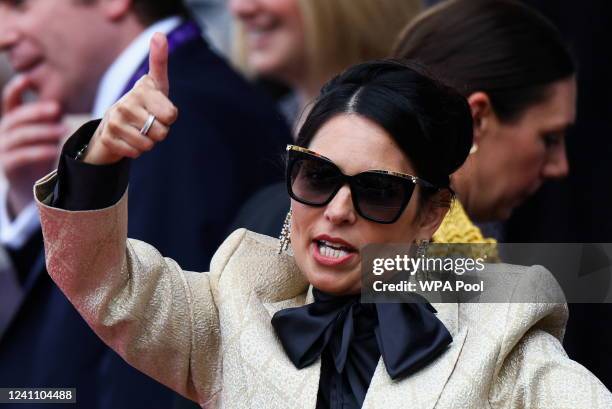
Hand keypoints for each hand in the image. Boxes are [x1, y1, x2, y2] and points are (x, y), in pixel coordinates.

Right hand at [0, 75, 65, 216]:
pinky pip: (21, 156)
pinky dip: (38, 151)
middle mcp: (3, 132)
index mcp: (12, 121)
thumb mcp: (45, 134)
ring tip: (64, 130)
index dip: (15, 89)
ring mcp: (3, 149)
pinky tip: (53, 150)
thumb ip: (49, 120)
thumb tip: (60, 105)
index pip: (9, 101)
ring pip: (20, 136)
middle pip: (16, 118)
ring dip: (43, 131)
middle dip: (37, 111)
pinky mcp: (7, 165)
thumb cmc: (40, 154)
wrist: (30, 185)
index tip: (26, 78)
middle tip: (57, 108)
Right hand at [84, 33, 177, 164]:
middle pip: (162, 132)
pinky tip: (129, 140)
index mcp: (141, 90)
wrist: (113, 123)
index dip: (169, 117)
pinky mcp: (107, 139)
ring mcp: (114, 122)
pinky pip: (134, 153)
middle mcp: (125, 104)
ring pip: (148, 145)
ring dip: (148, 143)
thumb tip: (159, 34)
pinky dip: (136, 151)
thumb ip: (159, 61)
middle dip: (160, 132)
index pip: (171, 115)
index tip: (160, 110)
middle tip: (149, 123)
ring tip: (139, 131)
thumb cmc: (143, 103)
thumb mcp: (155, 84)